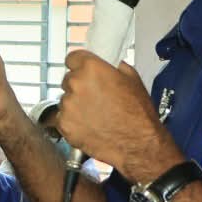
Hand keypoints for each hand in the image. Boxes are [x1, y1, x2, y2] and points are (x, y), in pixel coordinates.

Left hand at [58, 55, 181, 183]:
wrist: (137, 144)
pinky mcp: (64, 125)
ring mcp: (68, 105)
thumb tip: (108, 65)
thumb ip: (114, 67)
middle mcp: (76, 84)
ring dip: (76, 105)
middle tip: (95, 98)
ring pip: (66, 100)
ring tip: (96, 115)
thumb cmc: (137, 114)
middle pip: (68, 80)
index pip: (72, 58)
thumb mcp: (132, 79)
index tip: (82, 70)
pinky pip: (63, 118)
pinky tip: (90, 126)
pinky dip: (73, 122)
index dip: (78, 65)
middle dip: (79, 87)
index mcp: (91, 68)